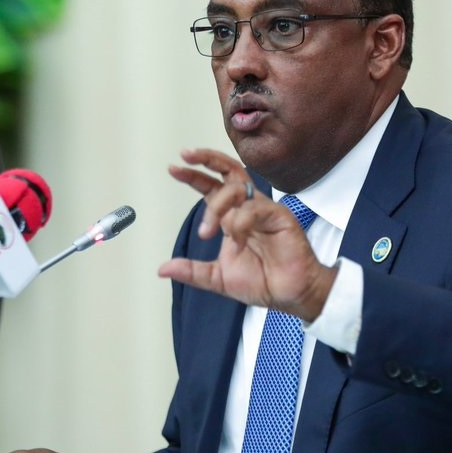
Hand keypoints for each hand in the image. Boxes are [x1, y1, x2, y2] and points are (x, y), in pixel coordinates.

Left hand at [159, 148, 335, 320]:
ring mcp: (264, 209)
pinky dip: (241, 222)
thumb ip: (192, 271)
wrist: (288, 295)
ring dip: (217, 206)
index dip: (193, 176)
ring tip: (207, 232)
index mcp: (231, 217)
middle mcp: (246, 208)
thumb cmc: (261, 281)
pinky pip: (256, 208)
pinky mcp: (280, 216)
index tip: (173, 168)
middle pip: (228, 171)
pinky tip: (239, 241)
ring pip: (238, 188)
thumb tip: (163, 269)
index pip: (211, 187)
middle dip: (206, 159)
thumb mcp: (217, 278)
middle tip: (186, 157)